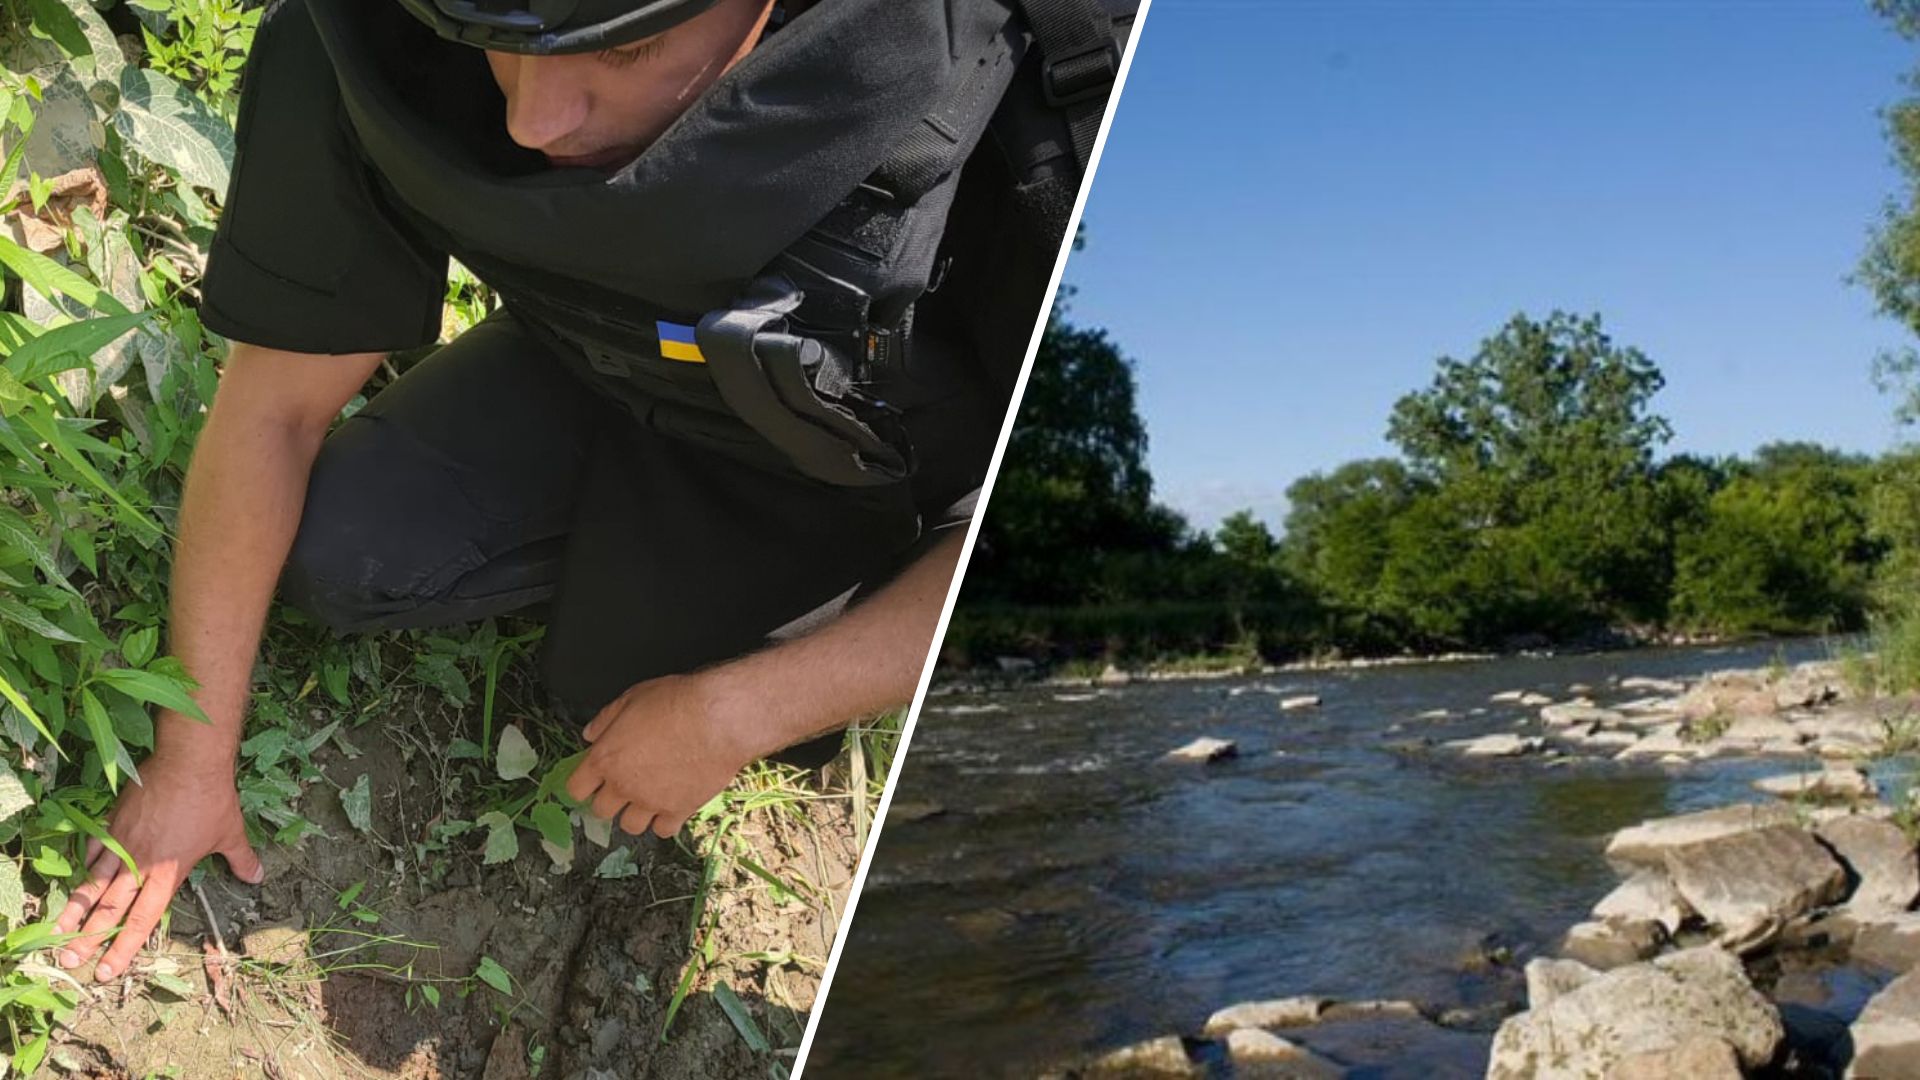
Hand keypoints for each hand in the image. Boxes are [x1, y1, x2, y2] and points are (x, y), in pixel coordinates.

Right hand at [53, 750, 263, 981]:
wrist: (189, 763)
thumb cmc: (212, 800)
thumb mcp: (231, 833)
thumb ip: (241, 860)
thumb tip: (257, 877)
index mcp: (168, 874)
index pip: (143, 920)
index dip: (125, 948)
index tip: (108, 971)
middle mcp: (141, 864)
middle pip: (110, 910)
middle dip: (88, 939)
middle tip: (69, 962)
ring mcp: (123, 843)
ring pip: (93, 884)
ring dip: (75, 910)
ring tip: (57, 932)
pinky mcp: (113, 823)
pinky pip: (94, 850)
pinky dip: (85, 866)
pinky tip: (78, 880)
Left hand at [564, 673, 758, 839]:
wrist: (718, 719)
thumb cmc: (676, 702)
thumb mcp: (633, 698)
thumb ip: (606, 719)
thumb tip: (590, 734)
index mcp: (605, 758)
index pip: (576, 788)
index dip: (583, 784)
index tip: (593, 779)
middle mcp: (623, 785)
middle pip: (601, 811)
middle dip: (609, 800)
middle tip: (624, 785)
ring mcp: (651, 801)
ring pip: (630, 826)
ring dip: (635, 814)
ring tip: (648, 798)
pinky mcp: (679, 810)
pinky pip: (663, 830)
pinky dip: (664, 822)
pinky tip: (671, 805)